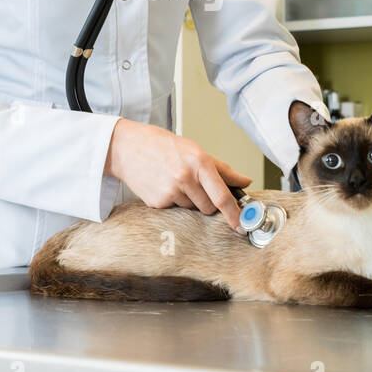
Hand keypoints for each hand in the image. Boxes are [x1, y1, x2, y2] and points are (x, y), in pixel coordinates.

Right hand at [104, 119, 249, 231]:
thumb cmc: (162, 145)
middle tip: (195, 186)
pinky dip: (172, 200)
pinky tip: (162, 184)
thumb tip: (245, 181)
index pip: (222, 196)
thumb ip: (221, 169)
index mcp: (199, 162)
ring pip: (192, 208)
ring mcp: (170, 192)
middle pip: (209, 207)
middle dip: (207, 202)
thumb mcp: (194, 150)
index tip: (241, 226)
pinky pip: (175, 209)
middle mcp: (185, 178)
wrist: (126, 147)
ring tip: (174, 180)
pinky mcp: (157, 203)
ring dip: (188, 200)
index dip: (234, 214)